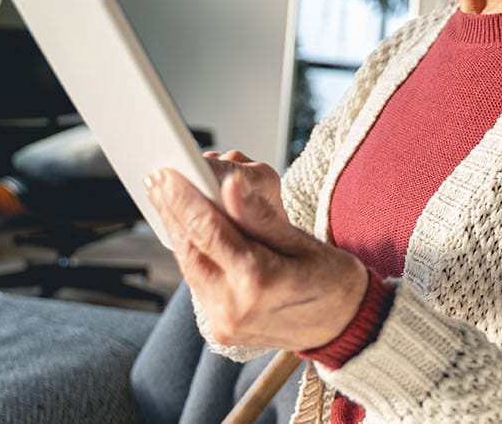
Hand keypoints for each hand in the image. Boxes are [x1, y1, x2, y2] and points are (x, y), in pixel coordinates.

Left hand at [146, 151, 367, 351]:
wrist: (344, 326)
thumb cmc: (333, 280)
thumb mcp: (304, 241)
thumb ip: (259, 215)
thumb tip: (229, 183)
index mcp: (259, 281)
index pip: (209, 231)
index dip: (183, 199)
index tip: (165, 173)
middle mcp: (235, 306)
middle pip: (190, 249)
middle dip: (171, 211)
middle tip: (157, 178)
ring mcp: (225, 322)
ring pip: (189, 267)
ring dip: (177, 231)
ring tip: (166, 198)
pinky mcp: (221, 329)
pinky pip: (198, 283)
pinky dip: (192, 254)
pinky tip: (187, 230)